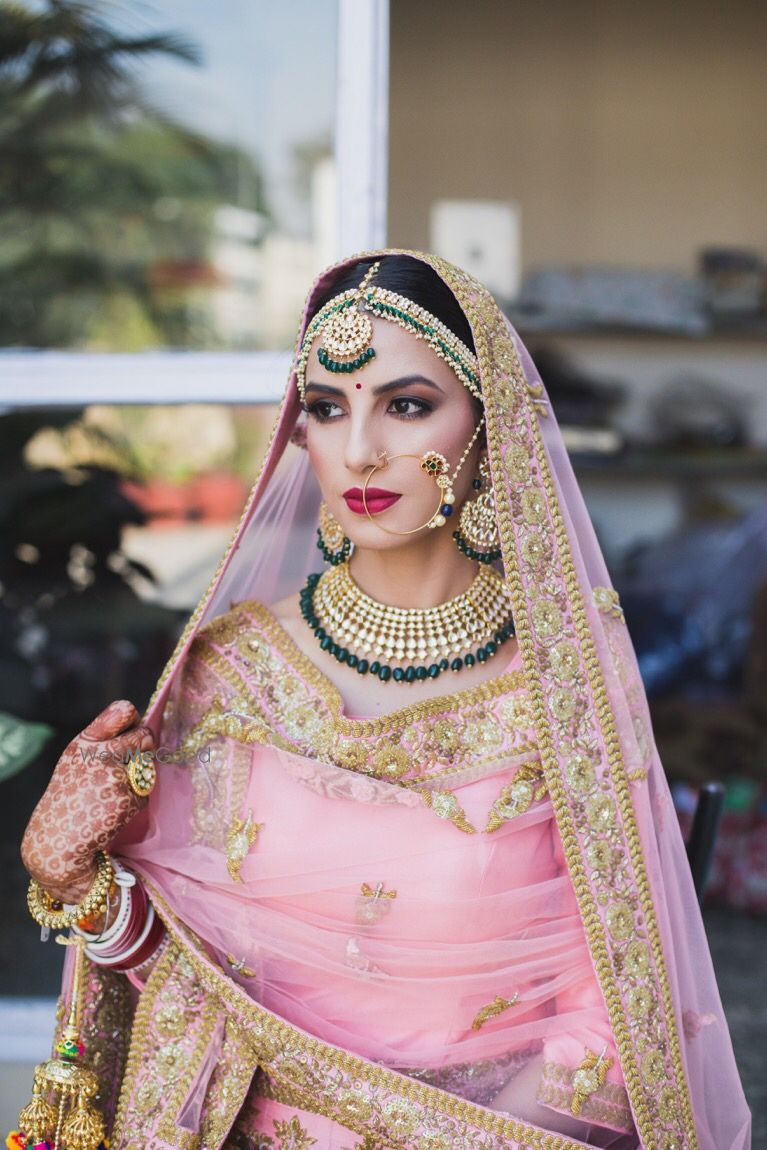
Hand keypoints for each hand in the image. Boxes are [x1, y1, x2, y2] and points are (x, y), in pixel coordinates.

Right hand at [21, 700, 154, 903]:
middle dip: (144, 747)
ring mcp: (115, 776)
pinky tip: (115, 809)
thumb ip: (103, 742)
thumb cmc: (71, 797)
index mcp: (85, 743)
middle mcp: (99, 755)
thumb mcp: (76, 761)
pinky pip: (146, 791)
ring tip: (114, 790)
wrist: (58, 840)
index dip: (134, 719)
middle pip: (144, 736)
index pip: (123, 711)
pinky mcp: (127, 798)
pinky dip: (136, 799)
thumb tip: (144, 729)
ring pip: (148, 764)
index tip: (133, 729)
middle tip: (127, 766)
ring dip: (140, 775)